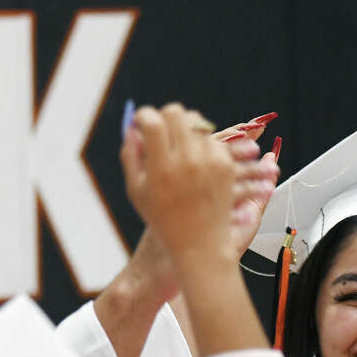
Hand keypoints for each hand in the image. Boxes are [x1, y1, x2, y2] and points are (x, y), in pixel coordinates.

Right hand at [122, 104, 275, 268]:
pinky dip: (202, 143)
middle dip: (165, 116)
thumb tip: (132, 128)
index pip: (153, 121)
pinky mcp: (226, 164)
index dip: (144, 116)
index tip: (141, 121)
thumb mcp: (137, 191)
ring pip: (197, 121)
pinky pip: (213, 137)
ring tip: (178, 145)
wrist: (200, 244)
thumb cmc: (163, 219)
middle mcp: (187, 161)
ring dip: (184, 127)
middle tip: (161, 129)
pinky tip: (196, 159)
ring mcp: (210, 161)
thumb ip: (131, 156)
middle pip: (176, 112)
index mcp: (161, 168)